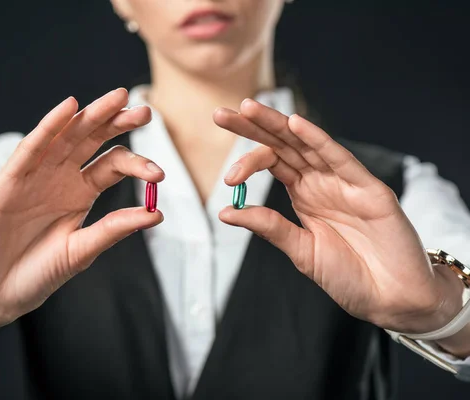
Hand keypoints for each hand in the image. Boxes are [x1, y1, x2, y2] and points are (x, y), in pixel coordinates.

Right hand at [0, 89, 164, 354]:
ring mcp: (34, 176)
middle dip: (118, 123)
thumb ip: (114, 229)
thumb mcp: (81, 251)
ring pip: (66, 136)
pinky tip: (69, 108)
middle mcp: (60, 177)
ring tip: (118, 99)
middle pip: (92, 141)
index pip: (113, 164)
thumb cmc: (37, 274)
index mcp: (81, 192)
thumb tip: (157, 213)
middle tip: (146, 112)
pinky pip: (31, 148)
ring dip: (91, 116)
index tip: (159, 174)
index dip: (137, 164)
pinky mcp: (8, 181)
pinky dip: (49, 126)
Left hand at [213, 99, 464, 334]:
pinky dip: (318, 140)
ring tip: (249, 109)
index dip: (247, 161)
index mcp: (303, 193)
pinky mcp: (369, 189)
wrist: (391, 298)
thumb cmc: (350, 276)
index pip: (271, 161)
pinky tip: (296, 124)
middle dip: (252, 127)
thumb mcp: (300, 251)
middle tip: (220, 115)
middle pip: (282, 145)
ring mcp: (344, 182)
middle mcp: (321, 181)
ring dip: (278, 124)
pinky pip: (340, 159)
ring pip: (306, 144)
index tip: (228, 179)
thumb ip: (269, 228)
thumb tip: (225, 212)